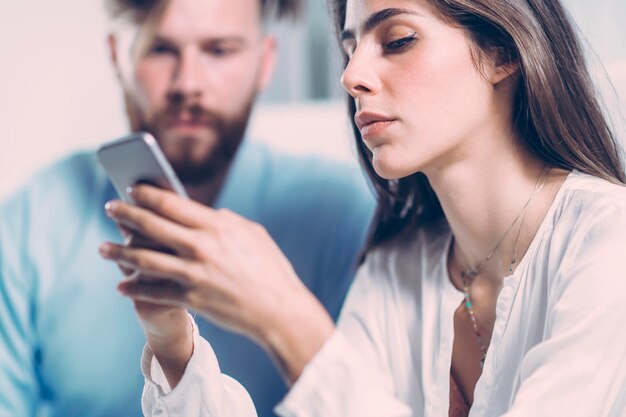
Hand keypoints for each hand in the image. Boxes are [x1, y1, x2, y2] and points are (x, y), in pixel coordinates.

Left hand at [99, 185, 334, 381]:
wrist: (280, 310)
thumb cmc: (270, 270)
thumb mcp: (253, 234)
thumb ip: (227, 220)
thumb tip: (206, 213)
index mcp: (217, 226)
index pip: (172, 203)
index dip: (147, 194)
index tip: (132, 188)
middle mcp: (201, 247)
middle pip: (151, 226)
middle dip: (125, 214)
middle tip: (109, 208)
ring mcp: (194, 274)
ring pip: (144, 260)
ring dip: (119, 252)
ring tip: (103, 248)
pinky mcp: (192, 299)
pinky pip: (154, 292)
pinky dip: (135, 288)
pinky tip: (122, 285)